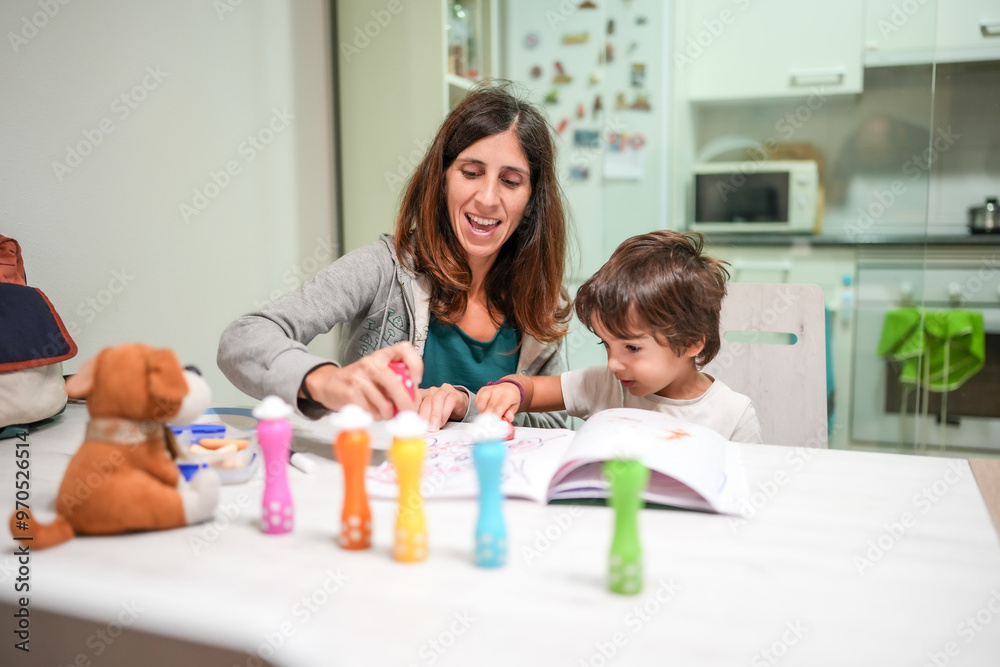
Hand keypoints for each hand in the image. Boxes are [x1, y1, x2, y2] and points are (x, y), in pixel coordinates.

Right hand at [302, 342, 422, 420]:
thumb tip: (413, 398)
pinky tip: (372, 411)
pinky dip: (376, 416)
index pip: (404, 349)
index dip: (415, 364)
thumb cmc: (359, 380)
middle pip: (394, 383)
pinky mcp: (350, 394)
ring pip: (384, 403)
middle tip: (408, 412)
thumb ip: (397, 380)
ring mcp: (358, 378)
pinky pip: (371, 411)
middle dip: (405, 402)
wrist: (329, 384)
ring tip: (385, 412)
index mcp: (381, 355)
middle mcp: (370, 363)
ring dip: (388, 413)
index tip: (416, 380)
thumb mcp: (379, 372)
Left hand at [416, 383, 469, 431]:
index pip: (413, 400)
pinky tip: (443, 422)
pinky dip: (445, 413)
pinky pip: (449, 401)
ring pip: (437, 399)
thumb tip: (412, 430)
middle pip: (425, 401)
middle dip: (424, 417)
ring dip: (434, 415)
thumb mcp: (427, 415)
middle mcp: (430, 391)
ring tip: (433, 428)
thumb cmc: (440, 411)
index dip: (411, 412)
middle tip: (423, 429)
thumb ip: (420, 419)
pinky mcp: (454, 394)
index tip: (411, 425)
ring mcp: (442, 390)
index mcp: (420, 395)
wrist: (458, 405)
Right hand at [475, 381, 521, 422]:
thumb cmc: (511, 398)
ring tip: (485, 416)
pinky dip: (478, 406)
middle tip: (489, 424)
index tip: (494, 425)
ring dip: (482, 411)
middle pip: (490, 405)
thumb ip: (511, 413)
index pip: (500, 407)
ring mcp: (489, 389)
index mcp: (508, 395)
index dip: (496, 417)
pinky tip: (483, 410)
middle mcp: (498, 390)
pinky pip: (477, 399)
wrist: (508, 387)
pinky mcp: (483, 389)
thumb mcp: (515, 406)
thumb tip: (507, 418)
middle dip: (489, 417)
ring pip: (481, 401)